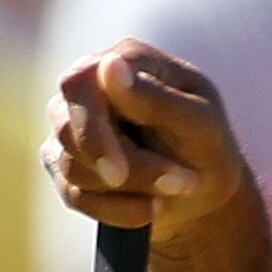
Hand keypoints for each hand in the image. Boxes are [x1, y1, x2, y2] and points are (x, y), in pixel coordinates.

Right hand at [46, 45, 256, 241]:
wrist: (202, 193)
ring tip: (177, 188)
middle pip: (71, 130)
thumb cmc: (207, 146)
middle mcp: (87, 87)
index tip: (119, 173)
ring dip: (131, 189)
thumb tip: (108, 66)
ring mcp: (69, 125)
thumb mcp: (200, 123)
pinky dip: (117, 210)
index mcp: (124, 60)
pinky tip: (150, 209)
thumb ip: (156, 97)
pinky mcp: (64, 163)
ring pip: (72, 167)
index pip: (81, 85)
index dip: (93, 130)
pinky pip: (73, 194)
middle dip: (126, 169)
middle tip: (177, 185)